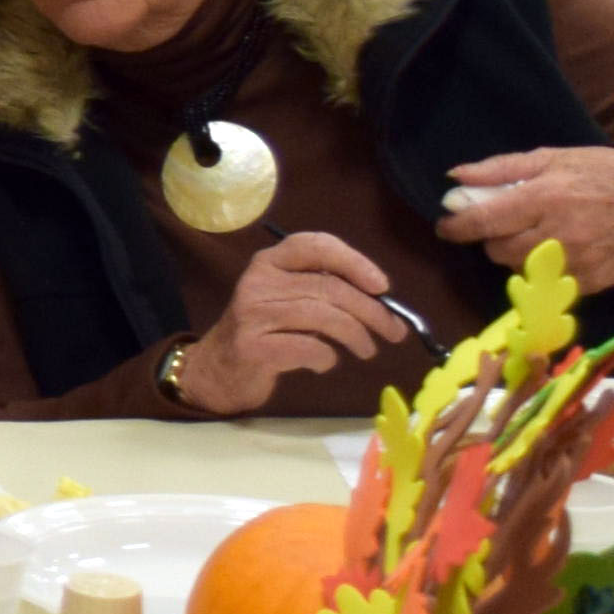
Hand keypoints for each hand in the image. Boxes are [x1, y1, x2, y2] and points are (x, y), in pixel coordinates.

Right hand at [174, 230, 417, 412]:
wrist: (219, 368)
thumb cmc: (267, 331)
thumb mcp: (289, 298)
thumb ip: (324, 289)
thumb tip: (384, 300)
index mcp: (270, 261)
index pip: (316, 246)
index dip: (355, 262)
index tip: (383, 286)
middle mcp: (258, 280)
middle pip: (328, 287)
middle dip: (371, 310)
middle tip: (393, 331)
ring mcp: (252, 313)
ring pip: (323, 316)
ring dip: (357, 336)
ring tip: (367, 349)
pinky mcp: (252, 346)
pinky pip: (308, 347)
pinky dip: (327, 357)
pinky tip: (327, 362)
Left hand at [434, 145, 613, 290]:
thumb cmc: (610, 173)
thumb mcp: (558, 157)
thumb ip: (502, 169)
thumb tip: (455, 179)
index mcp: (547, 197)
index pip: (484, 221)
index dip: (457, 226)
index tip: (447, 225)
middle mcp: (557, 235)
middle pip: (496, 250)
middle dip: (492, 237)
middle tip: (507, 221)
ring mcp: (573, 264)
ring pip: (516, 269)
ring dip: (514, 254)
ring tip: (538, 232)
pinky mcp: (586, 285)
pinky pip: (545, 283)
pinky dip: (542, 269)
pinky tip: (561, 248)